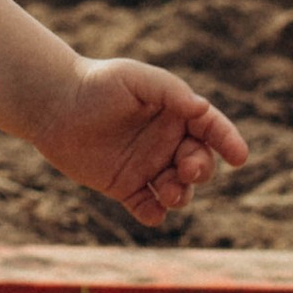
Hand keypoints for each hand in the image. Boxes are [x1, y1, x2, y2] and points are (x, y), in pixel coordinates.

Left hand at [30, 56, 248, 227]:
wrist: (53, 105)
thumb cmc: (96, 83)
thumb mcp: (135, 78)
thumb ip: (170, 91)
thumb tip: (202, 108)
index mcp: (175, 113)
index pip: (211, 127)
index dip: (228, 140)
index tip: (239, 156)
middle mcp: (166, 141)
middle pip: (199, 163)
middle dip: (200, 169)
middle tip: (185, 170)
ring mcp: (147, 166)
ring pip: (179, 190)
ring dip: (181, 195)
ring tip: (169, 192)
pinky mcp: (126, 187)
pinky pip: (148, 207)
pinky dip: (154, 214)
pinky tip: (151, 210)